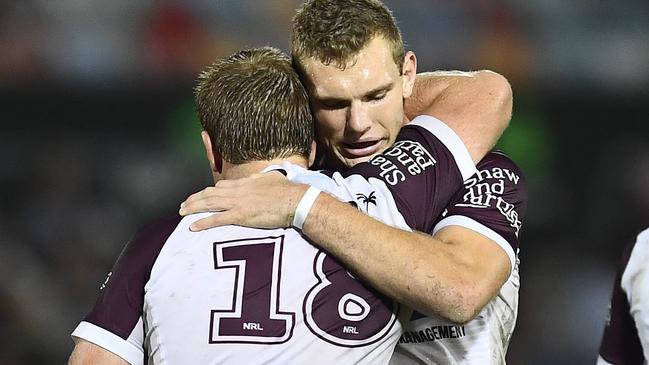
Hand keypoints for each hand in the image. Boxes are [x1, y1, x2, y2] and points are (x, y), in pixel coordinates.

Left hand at [179, 171, 308, 230]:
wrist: (294, 200)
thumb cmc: (287, 191)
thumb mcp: (272, 178)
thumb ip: (262, 178)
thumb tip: (261, 177)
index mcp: (244, 182)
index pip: (221, 185)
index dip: (208, 191)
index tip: (201, 196)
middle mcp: (237, 191)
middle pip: (209, 194)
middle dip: (194, 199)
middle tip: (183, 205)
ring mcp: (237, 203)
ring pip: (209, 204)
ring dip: (193, 208)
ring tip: (182, 213)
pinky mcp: (240, 216)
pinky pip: (216, 219)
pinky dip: (203, 222)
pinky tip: (192, 226)